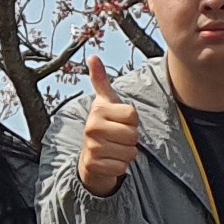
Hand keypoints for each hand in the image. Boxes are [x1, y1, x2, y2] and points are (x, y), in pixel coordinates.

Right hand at [74, 50, 143, 196]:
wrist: (89, 156)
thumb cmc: (103, 126)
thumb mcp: (105, 102)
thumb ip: (100, 80)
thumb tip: (93, 57)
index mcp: (98, 110)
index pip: (133, 116)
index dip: (133, 121)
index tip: (121, 121)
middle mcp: (92, 127)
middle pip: (133, 135)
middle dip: (131, 139)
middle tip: (118, 137)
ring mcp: (92, 147)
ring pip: (130, 152)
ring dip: (127, 153)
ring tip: (115, 149)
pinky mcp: (94, 165)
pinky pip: (122, 167)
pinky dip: (120, 166)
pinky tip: (111, 160)